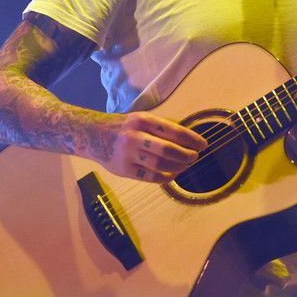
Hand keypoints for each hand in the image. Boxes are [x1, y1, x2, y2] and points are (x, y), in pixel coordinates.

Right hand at [85, 111, 207, 183]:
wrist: (93, 135)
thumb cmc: (124, 127)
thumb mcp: (140, 119)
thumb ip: (160, 129)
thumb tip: (188, 140)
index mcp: (143, 120)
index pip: (173, 130)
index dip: (191, 139)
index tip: (203, 144)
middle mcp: (135, 136)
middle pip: (168, 150)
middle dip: (186, 155)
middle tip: (194, 157)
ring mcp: (128, 154)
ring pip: (160, 165)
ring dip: (178, 167)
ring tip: (185, 166)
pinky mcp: (123, 170)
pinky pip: (149, 177)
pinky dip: (165, 177)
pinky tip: (172, 175)